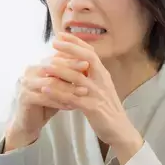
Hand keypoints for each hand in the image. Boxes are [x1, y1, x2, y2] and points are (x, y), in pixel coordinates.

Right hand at [4, 57, 89, 151]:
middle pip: (52, 67)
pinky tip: (72, 105)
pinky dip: (60, 101)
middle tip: (87, 73)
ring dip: (68, 87)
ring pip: (51, 83)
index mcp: (36, 66)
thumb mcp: (58, 87)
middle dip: (71, 70)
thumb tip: (87, 64)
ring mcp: (25, 84)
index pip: (55, 58)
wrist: (29, 122)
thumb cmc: (46, 102)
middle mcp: (29, 72)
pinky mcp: (25, 97)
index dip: (71, 60)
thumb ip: (67, 76)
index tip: (88, 62)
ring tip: (84, 91)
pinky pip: (45, 98)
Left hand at [42, 32, 143, 164]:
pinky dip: (58, 93)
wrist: (120, 130)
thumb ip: (90, 74)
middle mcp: (101, 81)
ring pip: (77, 78)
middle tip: (54, 42)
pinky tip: (45, 89)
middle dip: (70, 49)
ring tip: (45, 65)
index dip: (76, 42)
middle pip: (87, 59)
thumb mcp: (100, 87)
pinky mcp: (92, 108)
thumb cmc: (107, 107)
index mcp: (102, 74)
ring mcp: (97, 94)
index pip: (90, 52)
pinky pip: (72, 98)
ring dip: (60, 71)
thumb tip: (77, 60)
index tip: (61, 35)